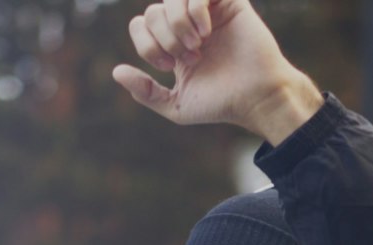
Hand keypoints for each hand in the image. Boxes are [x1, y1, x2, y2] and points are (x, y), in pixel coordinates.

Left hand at [111, 0, 323, 143]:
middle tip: (188, 57)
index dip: (145, 43)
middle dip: (163, 38)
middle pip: (151, 12)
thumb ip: (146, 92)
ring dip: (178, 25)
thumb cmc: (222, 104)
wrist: (256, 97)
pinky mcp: (228, 2)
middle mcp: (188, 25)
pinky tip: (206, 32)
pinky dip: (195, 11)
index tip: (167, 65)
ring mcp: (207, 12)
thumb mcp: (176, 106)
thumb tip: (116, 71)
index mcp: (174, 44)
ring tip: (198, 45)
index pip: (140, 24)